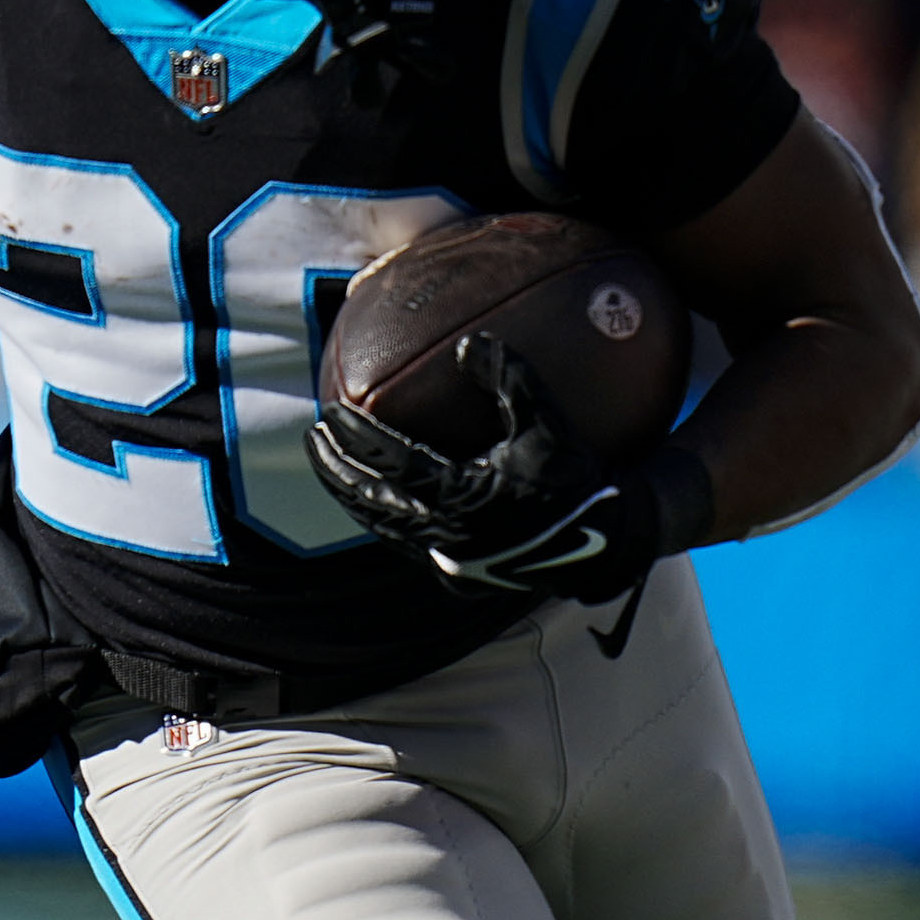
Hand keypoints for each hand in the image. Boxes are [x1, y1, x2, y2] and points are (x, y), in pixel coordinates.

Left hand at [309, 334, 702, 606]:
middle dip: (336, 469)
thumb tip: (469, 343)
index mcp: (462, 496)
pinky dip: (383, 520)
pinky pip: (406, 545)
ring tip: (332, 468)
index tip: (329, 413)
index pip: (390, 464)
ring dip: (353, 498)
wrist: (606, 543)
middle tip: (314, 437)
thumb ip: (510, 379)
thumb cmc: (576, 477)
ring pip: (383, 528)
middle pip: (371, 501)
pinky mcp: (457, 575)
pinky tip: (374, 502)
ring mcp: (449, 559)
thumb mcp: (548, 422)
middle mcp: (448, 533)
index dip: (356, 439)